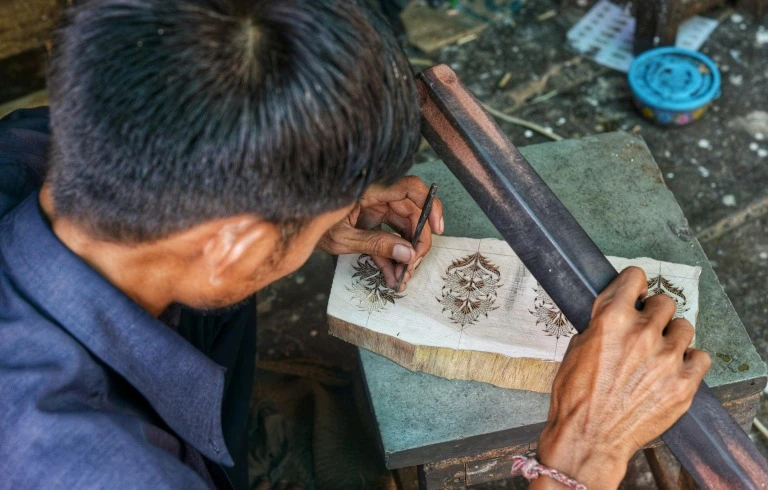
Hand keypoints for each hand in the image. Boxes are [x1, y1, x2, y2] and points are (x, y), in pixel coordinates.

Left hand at [317, 176, 443, 290]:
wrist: (290, 227)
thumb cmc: (310, 223)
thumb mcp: (344, 238)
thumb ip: (376, 245)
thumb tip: (407, 254)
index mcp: (371, 190)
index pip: (410, 189)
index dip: (430, 206)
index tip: (438, 229)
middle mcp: (377, 196)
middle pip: (411, 214)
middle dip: (416, 242)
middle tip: (414, 266)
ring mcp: (373, 209)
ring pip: (402, 230)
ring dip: (404, 255)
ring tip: (403, 278)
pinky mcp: (369, 222)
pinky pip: (387, 238)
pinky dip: (390, 258)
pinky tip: (392, 277)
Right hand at [532, 267, 710, 488]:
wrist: (589, 437)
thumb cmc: (576, 397)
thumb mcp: (577, 347)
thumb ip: (602, 324)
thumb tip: (616, 312)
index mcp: (611, 319)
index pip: (635, 277)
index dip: (633, 285)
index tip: (635, 293)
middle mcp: (642, 333)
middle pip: (664, 302)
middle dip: (654, 314)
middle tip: (645, 330)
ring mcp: (666, 358)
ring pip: (685, 327)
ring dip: (672, 337)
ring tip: (660, 353)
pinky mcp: (683, 383)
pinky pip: (701, 357)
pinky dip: (689, 361)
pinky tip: (674, 369)